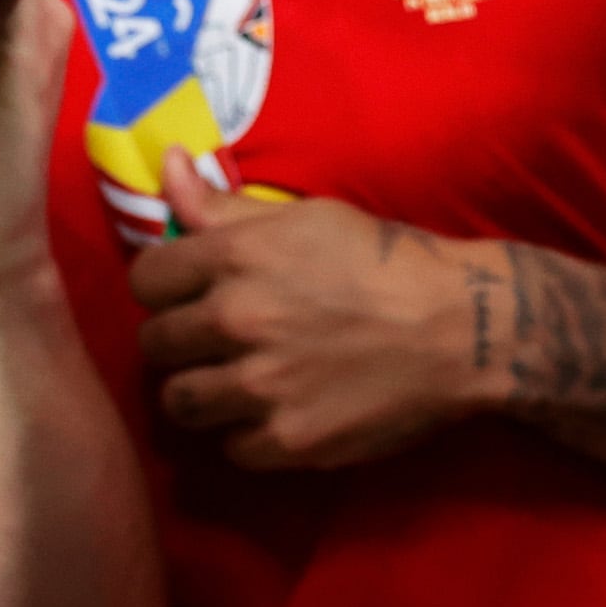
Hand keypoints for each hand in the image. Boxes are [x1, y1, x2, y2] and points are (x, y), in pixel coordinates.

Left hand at [129, 151, 494, 468]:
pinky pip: (230, 446)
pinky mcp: (285, 439)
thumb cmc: (385, 261)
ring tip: (243, 378)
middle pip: (155, 344)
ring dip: (206, 390)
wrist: (461, 327)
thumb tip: (165, 161)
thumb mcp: (307, 218)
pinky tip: (282, 407)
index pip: (144, 279)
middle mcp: (238, 319)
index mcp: (240, 255)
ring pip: (181, 401)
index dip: (165, 285)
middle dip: (183, 339)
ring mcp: (259, 385)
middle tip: (224, 337)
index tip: (191, 291)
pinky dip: (250, 431)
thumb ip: (222, 204)